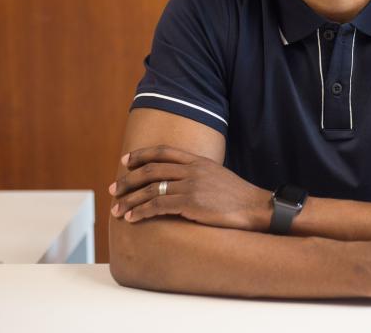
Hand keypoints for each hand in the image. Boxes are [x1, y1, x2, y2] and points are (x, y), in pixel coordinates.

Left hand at [109, 145, 270, 230]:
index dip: (141, 155)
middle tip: (114, 189)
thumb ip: (198, 174)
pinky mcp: (191, 204)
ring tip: (116, 209)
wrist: (256, 207)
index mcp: (198, 160)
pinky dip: (141, 212)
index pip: (163, 151)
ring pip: (150, 189)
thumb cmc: (238, 196)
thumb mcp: (217, 176)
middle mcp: (192, 169)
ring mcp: (191, 186)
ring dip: (130, 200)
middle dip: (128, 180)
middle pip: (151, 169)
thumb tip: (180, 181)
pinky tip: (131, 218)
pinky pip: (158, 206)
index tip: (125, 161)